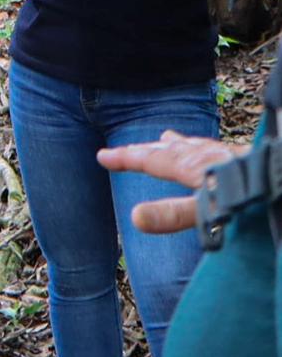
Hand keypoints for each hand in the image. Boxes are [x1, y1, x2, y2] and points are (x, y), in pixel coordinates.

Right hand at [98, 130, 238, 233]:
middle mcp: (208, 155)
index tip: (102, 156)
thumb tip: (134, 218)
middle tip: (121, 151)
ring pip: (195, 147)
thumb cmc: (254, 200)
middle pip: (170, 151)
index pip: (153, 160)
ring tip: (165, 138)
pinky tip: (213, 152)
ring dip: (175, 145)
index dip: (126, 158)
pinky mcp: (248, 159)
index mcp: (194, 167)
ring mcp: (230, 155)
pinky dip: (205, 148)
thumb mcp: (211, 211)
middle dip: (143, 150)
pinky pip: (217, 149)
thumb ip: (174, 213)